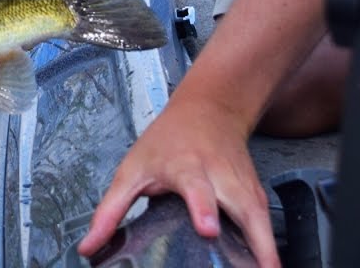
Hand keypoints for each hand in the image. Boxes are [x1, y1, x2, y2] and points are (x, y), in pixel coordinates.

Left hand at [76, 96, 279, 267]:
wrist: (208, 109)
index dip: (203, 207)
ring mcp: (243, 185)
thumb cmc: (168, 141)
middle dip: (254, 237)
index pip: (197, 187)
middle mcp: (221, 176)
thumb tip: (89, 247)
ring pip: (261, 217)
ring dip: (268, 250)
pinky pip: (266, 223)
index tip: (208, 228)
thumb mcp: (132, 170)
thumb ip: (110, 211)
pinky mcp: (256, 194)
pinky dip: (271, 247)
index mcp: (187, 167)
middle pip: (243, 206)